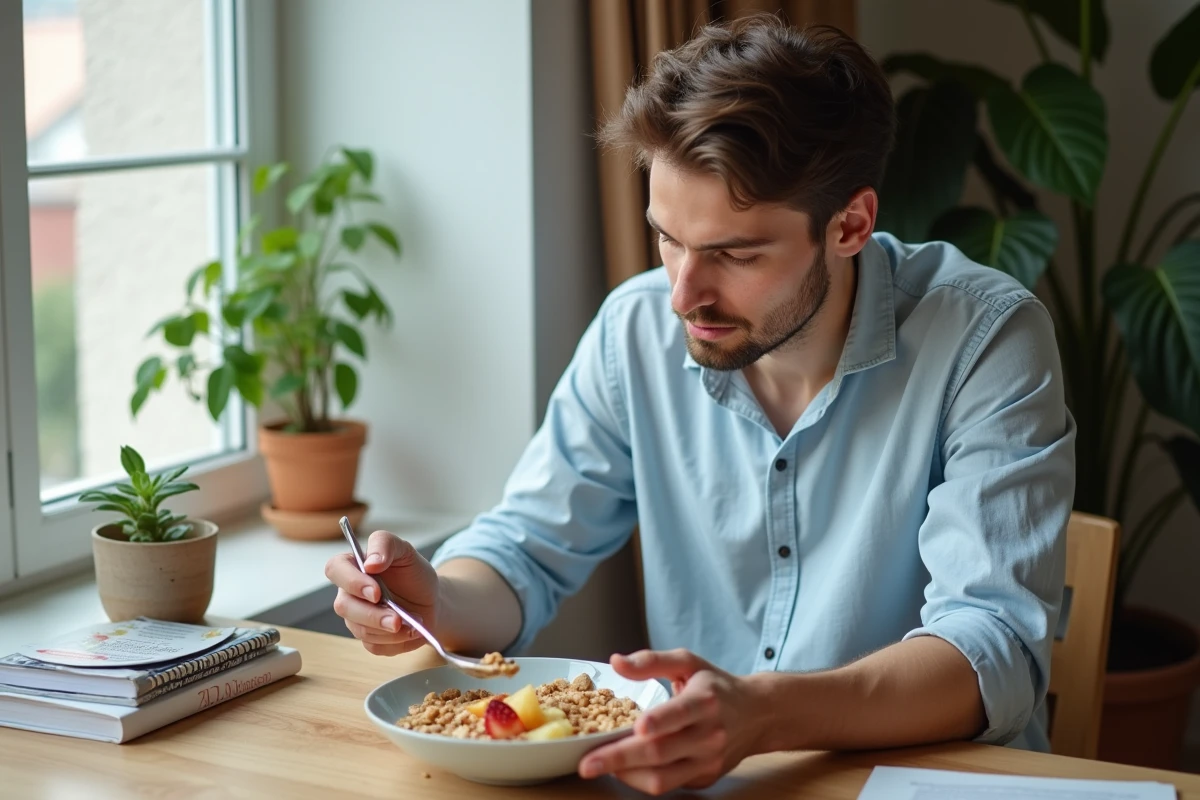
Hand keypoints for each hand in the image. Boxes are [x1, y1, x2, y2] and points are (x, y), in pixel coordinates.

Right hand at [323, 531, 438, 655]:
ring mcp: (356, 618)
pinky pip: (373, 645)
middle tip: (397, 619)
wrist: (432, 602)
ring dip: (388, 630)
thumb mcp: (405, 551)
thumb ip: (386, 544)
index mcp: (353, 567)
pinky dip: (395, 641)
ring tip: (413, 623)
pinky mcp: (368, 638)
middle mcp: (349, 594)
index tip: (375, 591)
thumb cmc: (414, 575)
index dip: (351, 582)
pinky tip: (410, 631)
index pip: (335, 569)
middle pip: (344, 606)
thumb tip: (370, 562)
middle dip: (372, 615)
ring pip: (359, 629)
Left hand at [578, 649, 762, 794]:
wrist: (758, 714)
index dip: (659, 722)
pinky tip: (624, 768)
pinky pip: (669, 785)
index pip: (680, 713)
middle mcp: (709, 734)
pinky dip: (642, 779)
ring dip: (627, 775)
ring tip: (599, 766)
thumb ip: (651, 661)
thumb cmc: (716, 685)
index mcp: (705, 700)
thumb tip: (616, 662)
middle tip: (587, 764)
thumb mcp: (688, 662)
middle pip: (662, 752)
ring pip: (664, 778)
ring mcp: (708, 760)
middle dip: (621, 759)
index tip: (637, 727)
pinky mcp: (705, 777)